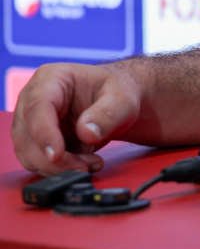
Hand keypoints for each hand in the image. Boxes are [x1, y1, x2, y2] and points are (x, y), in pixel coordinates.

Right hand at [11, 62, 142, 174]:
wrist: (117, 104)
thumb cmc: (117, 93)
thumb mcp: (122, 98)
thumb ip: (107, 113)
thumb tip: (87, 132)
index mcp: (51, 79)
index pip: (38, 107)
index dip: (44, 133)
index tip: (56, 155)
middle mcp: (33, 100)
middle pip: (27, 136)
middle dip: (56, 158)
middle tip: (85, 166)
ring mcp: (31, 123)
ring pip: (30, 154)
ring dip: (59, 167)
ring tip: (92, 164)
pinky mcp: (37, 142)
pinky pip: (39, 163)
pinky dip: (60, 170)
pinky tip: (85, 165)